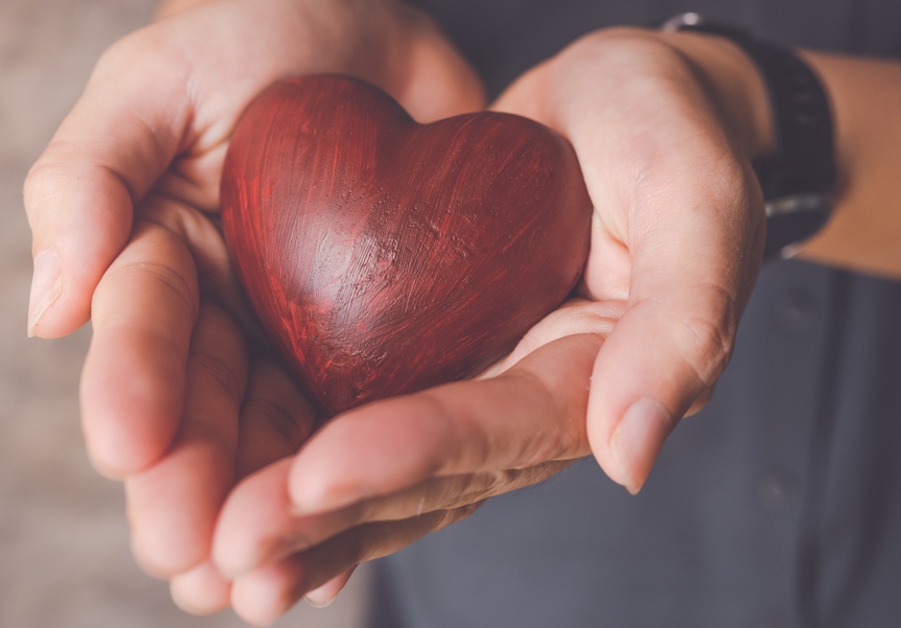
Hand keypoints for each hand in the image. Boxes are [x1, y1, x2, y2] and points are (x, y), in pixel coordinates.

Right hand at [21, 0, 482, 611]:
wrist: (374, 31)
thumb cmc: (250, 33)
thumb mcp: (156, 80)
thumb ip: (86, 180)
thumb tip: (46, 316)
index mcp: (159, 263)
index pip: (143, 333)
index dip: (132, 389)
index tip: (127, 450)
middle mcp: (224, 322)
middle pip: (207, 415)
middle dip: (194, 486)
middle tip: (188, 557)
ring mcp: (305, 346)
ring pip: (279, 446)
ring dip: (266, 521)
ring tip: (256, 590)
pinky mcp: (385, 358)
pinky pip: (366, 434)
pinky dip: (352, 500)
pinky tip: (342, 560)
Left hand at [209, 27, 772, 622]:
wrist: (622, 103)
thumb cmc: (667, 131)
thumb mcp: (696, 198)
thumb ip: (683, 320)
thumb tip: (628, 459)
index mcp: (592, 378)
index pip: (493, 429)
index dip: (406, 454)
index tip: (312, 475)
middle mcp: (522, 404)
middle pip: (421, 477)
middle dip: (321, 514)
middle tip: (225, 545)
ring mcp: (469, 388)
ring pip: (377, 472)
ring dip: (295, 519)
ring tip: (204, 559)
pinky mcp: (424, 362)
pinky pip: (351, 420)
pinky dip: (293, 464)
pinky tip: (226, 498)